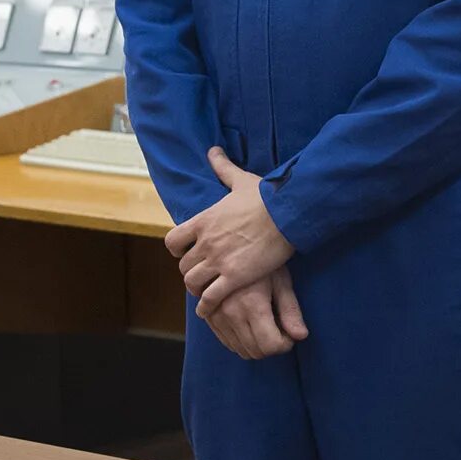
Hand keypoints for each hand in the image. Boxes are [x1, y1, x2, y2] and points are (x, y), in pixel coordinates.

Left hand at [167, 147, 294, 310]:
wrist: (288, 213)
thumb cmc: (267, 196)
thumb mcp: (240, 179)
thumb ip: (223, 167)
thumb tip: (213, 150)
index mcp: (204, 220)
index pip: (173, 241)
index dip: (178, 249)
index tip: (186, 252)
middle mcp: (206, 242)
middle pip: (183, 266)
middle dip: (190, 271)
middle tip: (200, 276)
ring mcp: (218, 261)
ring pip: (192, 283)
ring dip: (197, 289)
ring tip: (205, 293)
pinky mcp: (235, 277)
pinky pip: (210, 297)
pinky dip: (207, 306)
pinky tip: (210, 309)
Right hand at [198, 266, 307, 359]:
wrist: (231, 241)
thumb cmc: (264, 258)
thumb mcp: (281, 280)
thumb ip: (290, 310)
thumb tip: (301, 336)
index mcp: (252, 304)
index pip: (270, 346)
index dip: (284, 344)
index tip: (288, 334)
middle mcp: (231, 313)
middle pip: (255, 351)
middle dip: (271, 346)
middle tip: (279, 329)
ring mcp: (216, 314)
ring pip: (239, 349)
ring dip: (255, 344)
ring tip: (264, 324)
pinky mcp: (208, 314)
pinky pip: (225, 341)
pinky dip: (240, 340)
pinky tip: (249, 323)